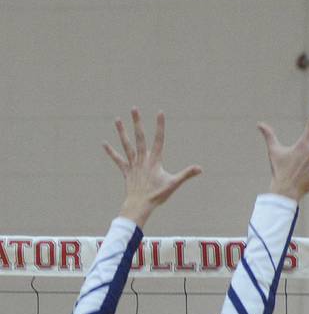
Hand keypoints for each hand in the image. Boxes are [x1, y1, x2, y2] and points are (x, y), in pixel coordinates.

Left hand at [104, 109, 201, 227]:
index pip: (159, 139)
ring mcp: (133, 164)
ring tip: (117, 119)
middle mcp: (142, 159)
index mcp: (155, 160)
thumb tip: (200, 168)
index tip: (160, 112)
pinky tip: (104, 143)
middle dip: (137, 122)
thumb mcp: (174, 184)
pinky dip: (111, 152)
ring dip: (121, 131)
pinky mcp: (126, 171)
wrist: (140, 204)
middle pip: (139, 137)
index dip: (160, 125)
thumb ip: (187, 174)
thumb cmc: (157, 195)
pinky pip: (118, 159)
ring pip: (126, 144)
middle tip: (134, 108)